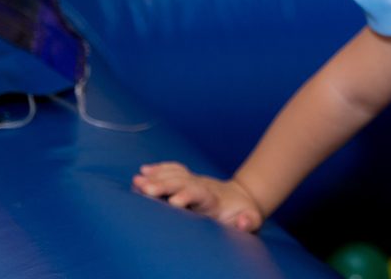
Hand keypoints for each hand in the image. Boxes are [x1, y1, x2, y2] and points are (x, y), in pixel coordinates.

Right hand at [134, 162, 264, 231]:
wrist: (242, 197)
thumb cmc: (244, 213)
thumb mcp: (252, 219)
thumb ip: (249, 221)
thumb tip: (243, 221)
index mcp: (214, 200)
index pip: (200, 195)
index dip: (188, 196)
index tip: (174, 201)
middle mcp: (202, 187)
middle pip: (182, 182)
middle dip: (164, 185)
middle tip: (146, 189)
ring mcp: (194, 182)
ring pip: (175, 175)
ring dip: (156, 177)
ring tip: (137, 180)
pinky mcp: (188, 180)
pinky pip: (174, 171)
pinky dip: (159, 170)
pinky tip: (143, 171)